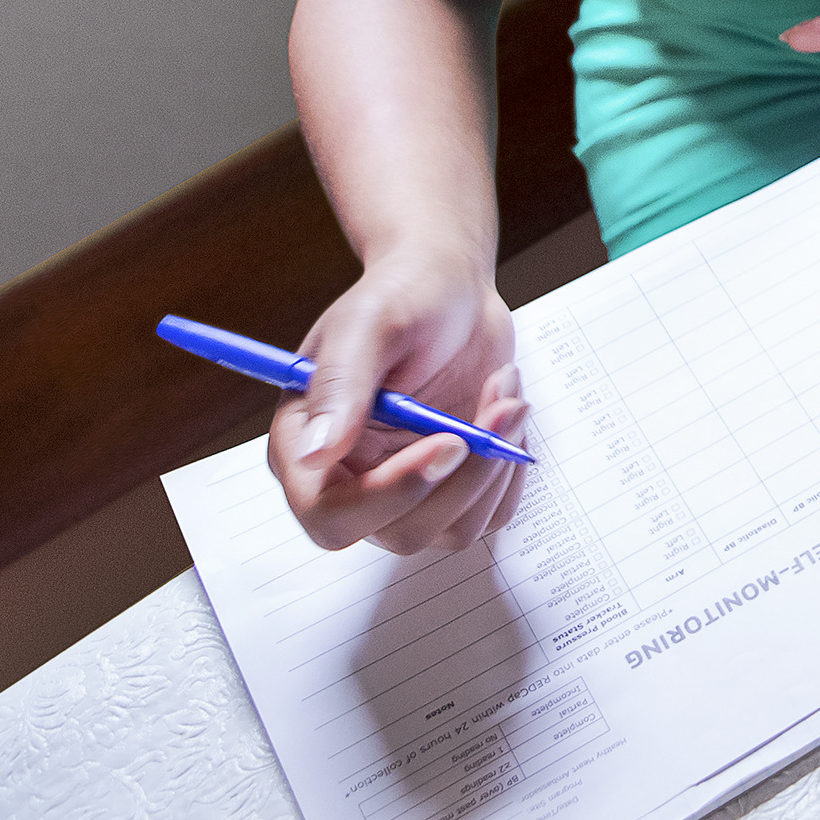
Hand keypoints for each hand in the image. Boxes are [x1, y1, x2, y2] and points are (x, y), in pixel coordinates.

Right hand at [271, 245, 527, 555]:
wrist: (451, 286)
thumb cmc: (402, 294)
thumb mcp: (369, 324)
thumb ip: (341, 385)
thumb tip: (315, 453)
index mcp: (308, 449)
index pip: (330, 516)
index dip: (389, 495)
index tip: (448, 442)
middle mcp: (353, 481)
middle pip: (402, 532)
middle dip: (463, 476)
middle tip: (500, 406)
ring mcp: (406, 490)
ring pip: (455, 530)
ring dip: (495, 465)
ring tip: (503, 391)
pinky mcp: (454, 487)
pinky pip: (491, 513)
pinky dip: (510, 467)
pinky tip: (503, 409)